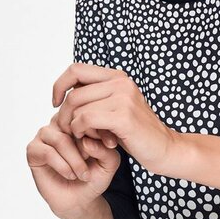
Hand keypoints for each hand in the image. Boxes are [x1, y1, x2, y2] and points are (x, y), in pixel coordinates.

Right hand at [26, 112, 120, 218]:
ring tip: (82, 174)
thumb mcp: (109, 162)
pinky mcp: (33, 149)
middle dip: (86, 149)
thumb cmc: (94, 176)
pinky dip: (62, 166)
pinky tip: (70, 175)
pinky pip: (48, 152)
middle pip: (73, 127)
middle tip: (92, 164)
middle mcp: (60, 122)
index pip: (87, 116)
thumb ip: (105, 149)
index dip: (99, 133)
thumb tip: (86, 142)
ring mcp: (45, 134)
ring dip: (74, 160)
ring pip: (61, 140)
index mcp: (78, 118)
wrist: (80, 198)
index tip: (109, 148)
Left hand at [52, 63, 176, 174]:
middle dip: (63, 115)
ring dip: (72, 126)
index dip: (59, 85)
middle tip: (66, 131)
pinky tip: (88, 140)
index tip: (55, 104)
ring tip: (81, 138)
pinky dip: (80, 131)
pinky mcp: (123, 116)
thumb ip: (95, 99)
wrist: (164, 149)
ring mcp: (123, 98)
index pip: (76, 69)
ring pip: (77, 107)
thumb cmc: (136, 133)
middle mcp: (121, 82)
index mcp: (117, 77)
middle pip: (73, 94)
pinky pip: (85, 119)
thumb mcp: (115, 109)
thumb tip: (64, 96)